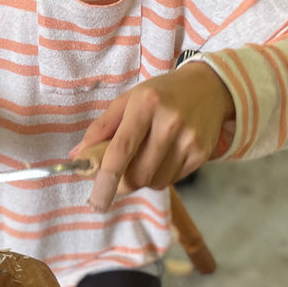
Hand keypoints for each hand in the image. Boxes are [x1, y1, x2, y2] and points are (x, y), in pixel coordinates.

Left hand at [76, 61, 234, 211]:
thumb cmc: (160, 94)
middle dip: (122, 182)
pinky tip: (163, 155)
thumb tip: (78, 156)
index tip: (95, 199)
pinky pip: (172, 180)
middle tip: (116, 175)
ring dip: (142, 178)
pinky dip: (160, 175)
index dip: (105, 178)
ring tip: (144, 157)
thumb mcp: (128, 100)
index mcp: (146, 104)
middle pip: (138, 174)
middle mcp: (170, 122)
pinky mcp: (202, 153)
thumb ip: (102, 127)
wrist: (208, 87)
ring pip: (155, 181)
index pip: (121, 149)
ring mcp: (189, 139)